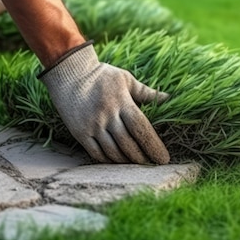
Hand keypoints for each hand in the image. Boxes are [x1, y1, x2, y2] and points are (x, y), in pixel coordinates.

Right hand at [39, 43, 169, 164]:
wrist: (70, 74)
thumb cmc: (102, 75)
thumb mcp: (126, 79)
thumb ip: (146, 92)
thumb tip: (169, 98)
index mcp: (121, 102)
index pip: (141, 128)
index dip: (153, 145)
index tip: (163, 158)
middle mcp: (107, 115)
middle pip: (129, 144)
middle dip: (143, 157)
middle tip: (152, 164)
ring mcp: (92, 126)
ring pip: (113, 152)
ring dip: (127, 161)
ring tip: (138, 165)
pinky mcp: (80, 133)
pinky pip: (97, 153)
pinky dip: (109, 161)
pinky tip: (118, 162)